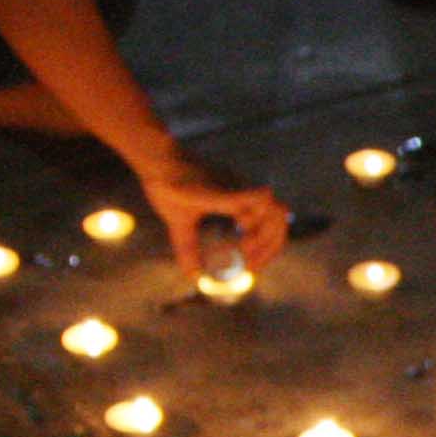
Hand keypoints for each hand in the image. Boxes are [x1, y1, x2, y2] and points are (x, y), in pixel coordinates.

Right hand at [135, 150, 292, 278]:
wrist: (155, 161)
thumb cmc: (169, 187)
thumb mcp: (181, 225)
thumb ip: (189, 249)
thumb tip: (192, 275)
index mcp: (240, 199)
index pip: (271, 224)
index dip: (268, 249)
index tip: (252, 268)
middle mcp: (244, 191)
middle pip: (279, 218)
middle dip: (270, 247)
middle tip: (250, 266)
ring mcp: (236, 186)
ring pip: (273, 209)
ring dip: (264, 234)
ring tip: (245, 249)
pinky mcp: (222, 185)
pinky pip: (250, 198)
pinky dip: (253, 215)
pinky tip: (241, 228)